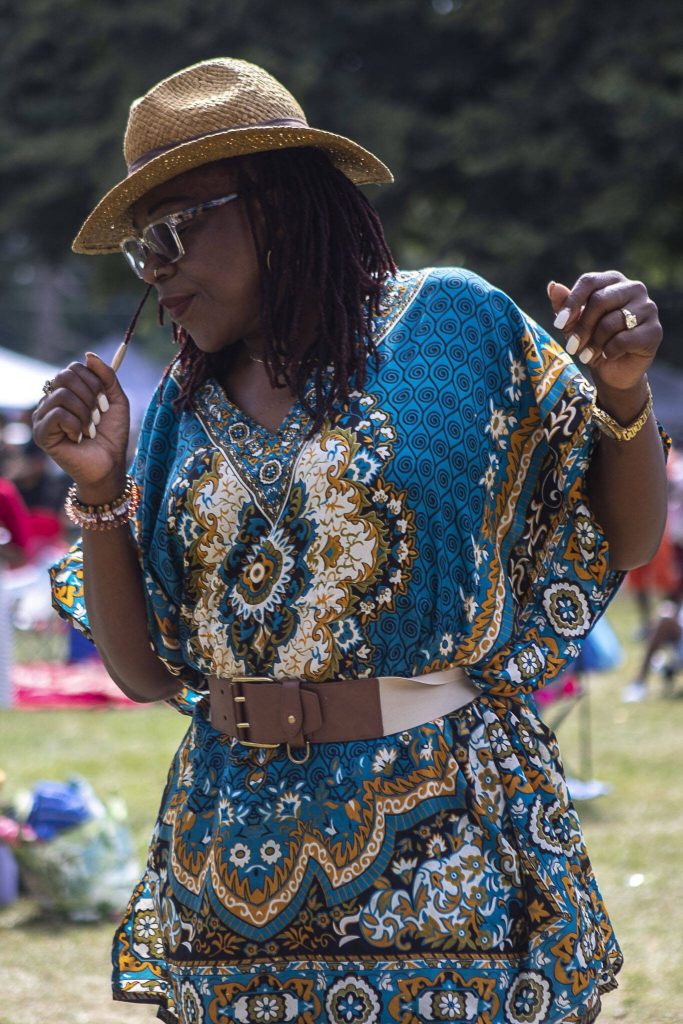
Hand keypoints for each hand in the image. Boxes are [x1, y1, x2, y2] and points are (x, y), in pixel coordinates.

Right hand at [32, 352, 129, 499]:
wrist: (110, 464)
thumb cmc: (112, 435)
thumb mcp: (116, 401)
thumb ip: (106, 376)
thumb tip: (88, 355)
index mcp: (67, 391)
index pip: (74, 368)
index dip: (95, 382)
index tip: (105, 404)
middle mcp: (51, 400)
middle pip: (64, 375)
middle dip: (90, 395)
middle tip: (98, 416)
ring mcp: (43, 416)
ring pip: (62, 394)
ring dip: (84, 413)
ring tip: (89, 429)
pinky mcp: (41, 433)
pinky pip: (57, 414)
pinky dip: (75, 425)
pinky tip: (79, 438)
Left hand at [547, 271, 661, 392]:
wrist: (613, 370)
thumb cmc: (592, 340)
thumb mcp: (572, 324)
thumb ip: (563, 305)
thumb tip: (553, 286)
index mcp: (613, 280)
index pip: (589, 281)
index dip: (572, 303)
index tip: (559, 324)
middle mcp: (634, 288)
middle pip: (600, 300)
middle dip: (582, 327)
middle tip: (572, 347)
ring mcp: (648, 308)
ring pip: (611, 322)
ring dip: (594, 343)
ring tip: (588, 354)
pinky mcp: (654, 331)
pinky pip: (624, 339)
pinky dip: (610, 351)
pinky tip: (608, 356)